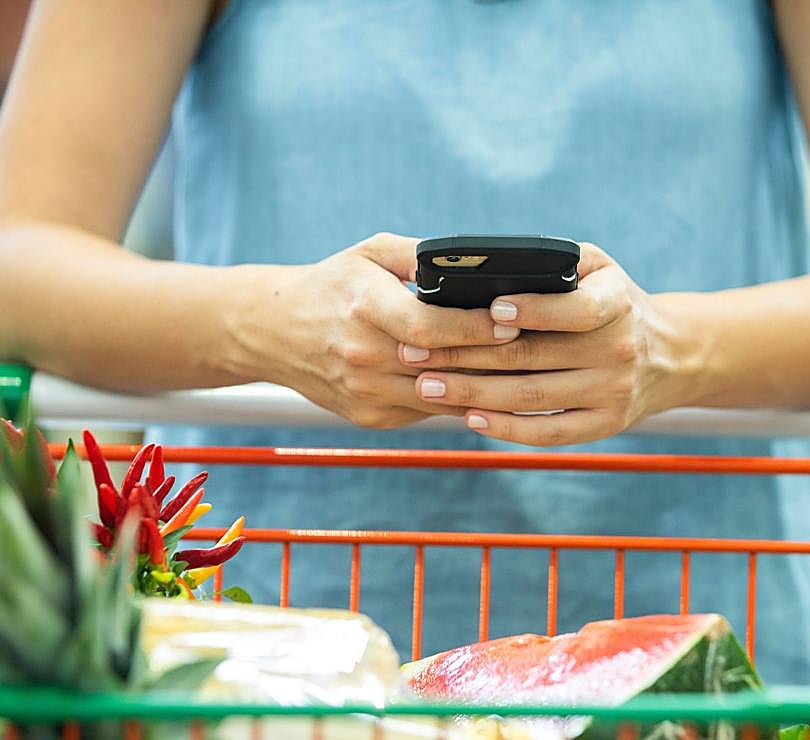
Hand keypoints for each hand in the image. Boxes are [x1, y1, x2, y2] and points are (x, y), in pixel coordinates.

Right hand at [270, 233, 521, 428]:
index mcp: (364, 308)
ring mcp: (366, 392)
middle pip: (442, 365)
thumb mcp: (370, 253)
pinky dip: (458, 400)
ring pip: (441, 397)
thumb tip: (480, 262)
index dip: (474, 327)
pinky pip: (427, 411)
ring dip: (484, 386)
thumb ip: (421, 255)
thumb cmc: (333, 285)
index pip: (428, 326)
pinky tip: (487, 387)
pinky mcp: (370, 417)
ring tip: (523, 371)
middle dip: (493, 358)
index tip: (511, 322)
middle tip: (535, 348)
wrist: (274, 333)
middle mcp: (362, 355)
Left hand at [400, 243, 678, 444]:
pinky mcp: (603, 426)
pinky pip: (547, 432)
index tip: (489, 309)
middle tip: (416, 350)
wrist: (669, 355)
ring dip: (472, 392)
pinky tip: (468, 417)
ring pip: (530, 397)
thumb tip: (485, 264)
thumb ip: (555, 263)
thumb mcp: (598, 268)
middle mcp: (617, 351)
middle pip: (531, 356)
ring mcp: (611, 393)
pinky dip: (505, 428)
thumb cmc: (612, 301)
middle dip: (466, 353)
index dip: (531, 310)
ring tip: (426, 384)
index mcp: (616, 303)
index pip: (574, 310)